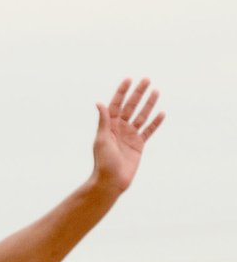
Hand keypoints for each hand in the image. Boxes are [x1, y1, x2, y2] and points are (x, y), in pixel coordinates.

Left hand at [93, 78, 163, 193]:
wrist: (111, 181)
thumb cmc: (103, 162)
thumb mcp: (102, 139)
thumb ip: (103, 121)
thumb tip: (99, 102)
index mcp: (109, 126)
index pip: (116, 105)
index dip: (122, 92)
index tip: (128, 80)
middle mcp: (120, 128)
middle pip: (130, 107)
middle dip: (138, 93)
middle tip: (146, 80)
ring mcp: (130, 136)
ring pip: (141, 116)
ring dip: (148, 104)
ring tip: (156, 91)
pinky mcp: (138, 145)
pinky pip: (149, 131)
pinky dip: (155, 123)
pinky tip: (161, 113)